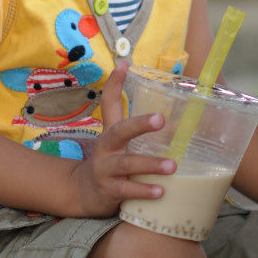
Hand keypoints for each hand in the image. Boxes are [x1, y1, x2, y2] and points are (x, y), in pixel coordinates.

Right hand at [68, 64, 176, 217]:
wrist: (83, 193)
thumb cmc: (111, 163)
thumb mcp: (119, 143)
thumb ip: (140, 130)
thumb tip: (174, 115)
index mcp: (111, 133)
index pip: (109, 103)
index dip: (114, 83)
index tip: (124, 64)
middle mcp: (106, 148)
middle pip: (120, 131)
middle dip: (140, 124)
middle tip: (161, 119)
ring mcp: (105, 170)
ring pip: (127, 164)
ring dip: (151, 164)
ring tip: (173, 166)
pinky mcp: (108, 191)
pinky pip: (126, 190)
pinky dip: (144, 191)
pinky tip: (160, 191)